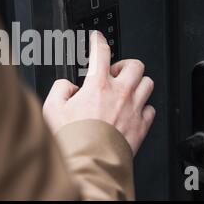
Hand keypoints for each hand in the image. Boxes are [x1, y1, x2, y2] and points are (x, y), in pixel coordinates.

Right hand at [43, 31, 154, 155]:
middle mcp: (120, 94)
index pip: (101, 52)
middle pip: (135, 65)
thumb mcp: (52, 109)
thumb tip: (68, 86)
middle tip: (114, 73)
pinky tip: (132, 112)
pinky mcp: (141, 126)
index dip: (98, 40)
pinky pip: (151, 109)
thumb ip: (60, 89)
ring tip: (126, 90)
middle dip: (125, 65)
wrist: (90, 165)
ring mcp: (133, 109)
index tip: (97, 38)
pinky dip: (143, 107)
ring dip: (137, 83)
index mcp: (98, 85)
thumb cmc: (72, 140)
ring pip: (148, 84)